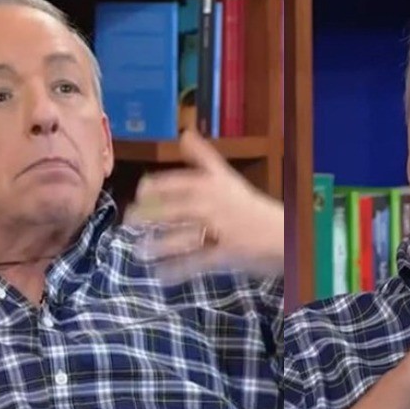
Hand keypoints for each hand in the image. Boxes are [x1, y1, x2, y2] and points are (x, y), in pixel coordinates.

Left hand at [125, 130, 283, 278]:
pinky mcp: (224, 253)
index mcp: (213, 185)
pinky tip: (161, 274)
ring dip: (159, 245)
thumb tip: (184, 134)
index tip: (139, 191)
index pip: (180, 182)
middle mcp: (214, 205)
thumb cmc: (247, 205)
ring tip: (139, 250)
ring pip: (183, 237)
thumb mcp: (227, 177)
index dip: (157, 187)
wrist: (280, 232)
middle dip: (150, 216)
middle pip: (176, 210)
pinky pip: (196, 262)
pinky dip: (177, 270)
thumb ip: (203, 157)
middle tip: (129, 221)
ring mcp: (219, 231)